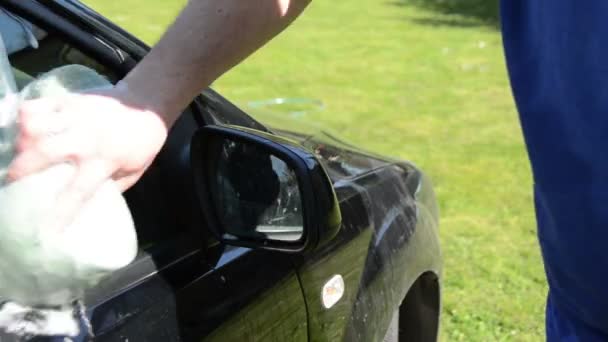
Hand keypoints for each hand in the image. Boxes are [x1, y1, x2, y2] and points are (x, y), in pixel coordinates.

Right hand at [7, 86, 168, 224]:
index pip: (78, 191)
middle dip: (21, 169)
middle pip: (44, 151)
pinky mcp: (68, 100)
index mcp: (106, 159)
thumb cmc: (141, 143)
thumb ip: (108, 187)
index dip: (60, 213)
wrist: (147, 104)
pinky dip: (24, 118)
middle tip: (12, 181)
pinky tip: (25, 130)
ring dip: (21, 141)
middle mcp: (87, 137)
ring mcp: (75, 115)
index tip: (45, 232)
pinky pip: (35, 105)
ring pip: (34, 124)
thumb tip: (87, 207)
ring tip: (21, 152)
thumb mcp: (132, 172)